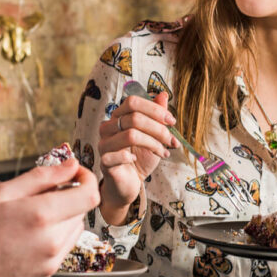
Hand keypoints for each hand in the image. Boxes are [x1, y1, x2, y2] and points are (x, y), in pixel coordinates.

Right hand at [0, 160, 98, 276]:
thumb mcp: (1, 193)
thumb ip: (41, 177)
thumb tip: (72, 164)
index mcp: (41, 215)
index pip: (89, 194)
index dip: (85, 179)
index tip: (73, 173)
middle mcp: (52, 240)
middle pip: (83, 210)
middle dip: (71, 195)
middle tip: (44, 192)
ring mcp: (52, 259)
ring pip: (76, 228)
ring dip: (65, 215)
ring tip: (34, 214)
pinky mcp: (49, 272)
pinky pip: (66, 245)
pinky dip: (57, 234)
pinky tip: (32, 232)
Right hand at [98, 90, 178, 222]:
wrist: (131, 183)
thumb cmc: (141, 157)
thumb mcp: (154, 136)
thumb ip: (157, 116)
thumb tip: (163, 94)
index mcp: (118, 117)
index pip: (133, 102)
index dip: (154, 109)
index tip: (172, 121)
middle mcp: (108, 127)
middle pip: (134, 118)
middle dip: (158, 129)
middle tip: (171, 141)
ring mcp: (103, 144)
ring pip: (130, 135)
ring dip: (152, 144)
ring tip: (163, 152)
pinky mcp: (104, 162)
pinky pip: (116, 155)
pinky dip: (132, 157)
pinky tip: (137, 160)